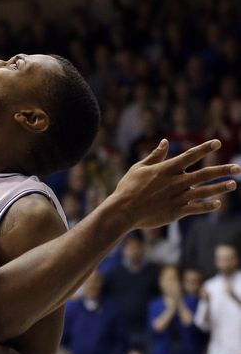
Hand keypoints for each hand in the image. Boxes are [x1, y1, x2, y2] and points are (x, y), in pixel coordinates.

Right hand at [109, 139, 238, 229]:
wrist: (123, 211)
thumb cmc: (128, 187)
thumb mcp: (139, 168)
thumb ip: (155, 155)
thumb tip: (165, 142)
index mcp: (166, 169)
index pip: (189, 156)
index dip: (204, 148)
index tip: (217, 142)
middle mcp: (175, 182)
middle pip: (203, 174)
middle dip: (222, 170)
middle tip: (237, 168)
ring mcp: (177, 197)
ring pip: (204, 191)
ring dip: (220, 187)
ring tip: (233, 184)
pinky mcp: (176, 211)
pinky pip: (196, 208)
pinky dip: (208, 206)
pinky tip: (217, 203)